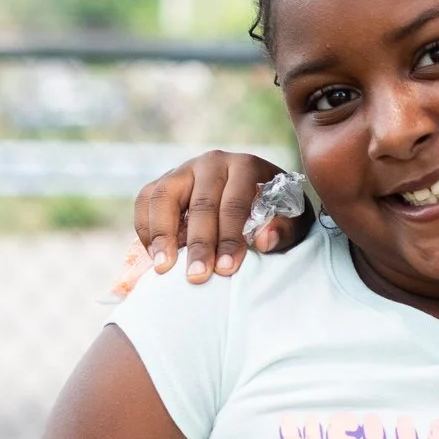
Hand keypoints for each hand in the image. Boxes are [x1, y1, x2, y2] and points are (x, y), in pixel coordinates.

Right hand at [133, 150, 305, 282]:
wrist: (256, 195)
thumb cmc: (276, 212)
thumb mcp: (293, 220)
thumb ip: (284, 229)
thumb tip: (263, 241)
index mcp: (246, 166)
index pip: (236, 202)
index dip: (230, 237)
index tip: (226, 269)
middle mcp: (213, 162)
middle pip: (201, 204)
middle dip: (199, 243)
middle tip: (197, 276)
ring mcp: (184, 169)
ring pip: (164, 197)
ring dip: (163, 234)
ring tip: (164, 267)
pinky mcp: (164, 181)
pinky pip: (145, 200)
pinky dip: (146, 227)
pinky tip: (155, 255)